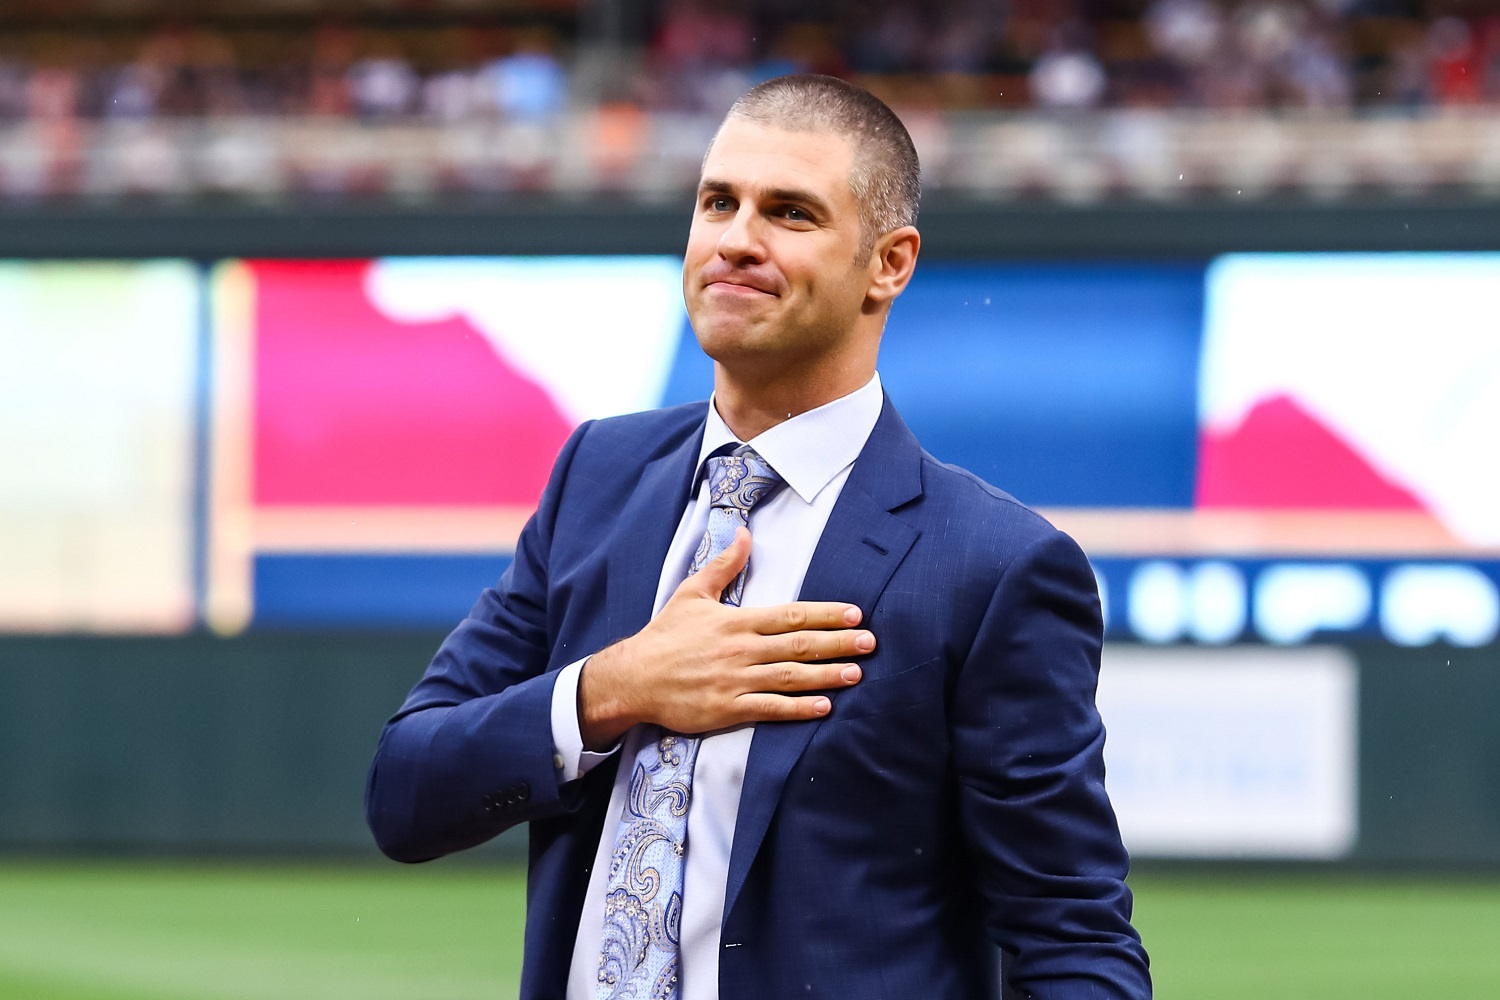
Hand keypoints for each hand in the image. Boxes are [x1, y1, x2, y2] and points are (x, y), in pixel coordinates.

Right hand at [577, 527, 872, 749]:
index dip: (826, 614)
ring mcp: (736, 680)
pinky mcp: (728, 708)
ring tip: (857, 674)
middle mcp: (742, 650)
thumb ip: (724, 564)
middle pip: (799, 645)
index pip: (791, 614)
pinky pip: (770, 709)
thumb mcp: (692, 592)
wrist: (634, 678)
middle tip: (870, 642)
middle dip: (838, 643)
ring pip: (791, 677)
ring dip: (827, 675)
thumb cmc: (666, 635)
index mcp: (737, 621)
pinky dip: (799, 709)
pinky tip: (824, 707)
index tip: (856, 614)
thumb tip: (743, 532)